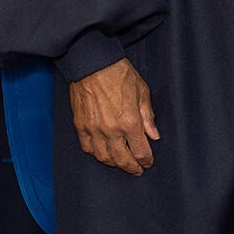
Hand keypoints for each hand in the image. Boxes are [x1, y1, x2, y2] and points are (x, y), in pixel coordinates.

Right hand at [69, 58, 159, 174]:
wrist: (92, 63)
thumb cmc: (119, 74)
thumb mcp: (142, 92)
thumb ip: (148, 117)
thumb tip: (154, 135)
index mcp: (129, 122)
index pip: (140, 150)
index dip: (145, 160)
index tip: (148, 163)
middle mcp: (110, 130)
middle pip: (122, 159)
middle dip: (131, 167)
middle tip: (137, 170)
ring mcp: (93, 129)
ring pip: (103, 157)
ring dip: (114, 163)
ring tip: (121, 163)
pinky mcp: (80, 125)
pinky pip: (87, 147)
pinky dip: (96, 154)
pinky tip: (102, 154)